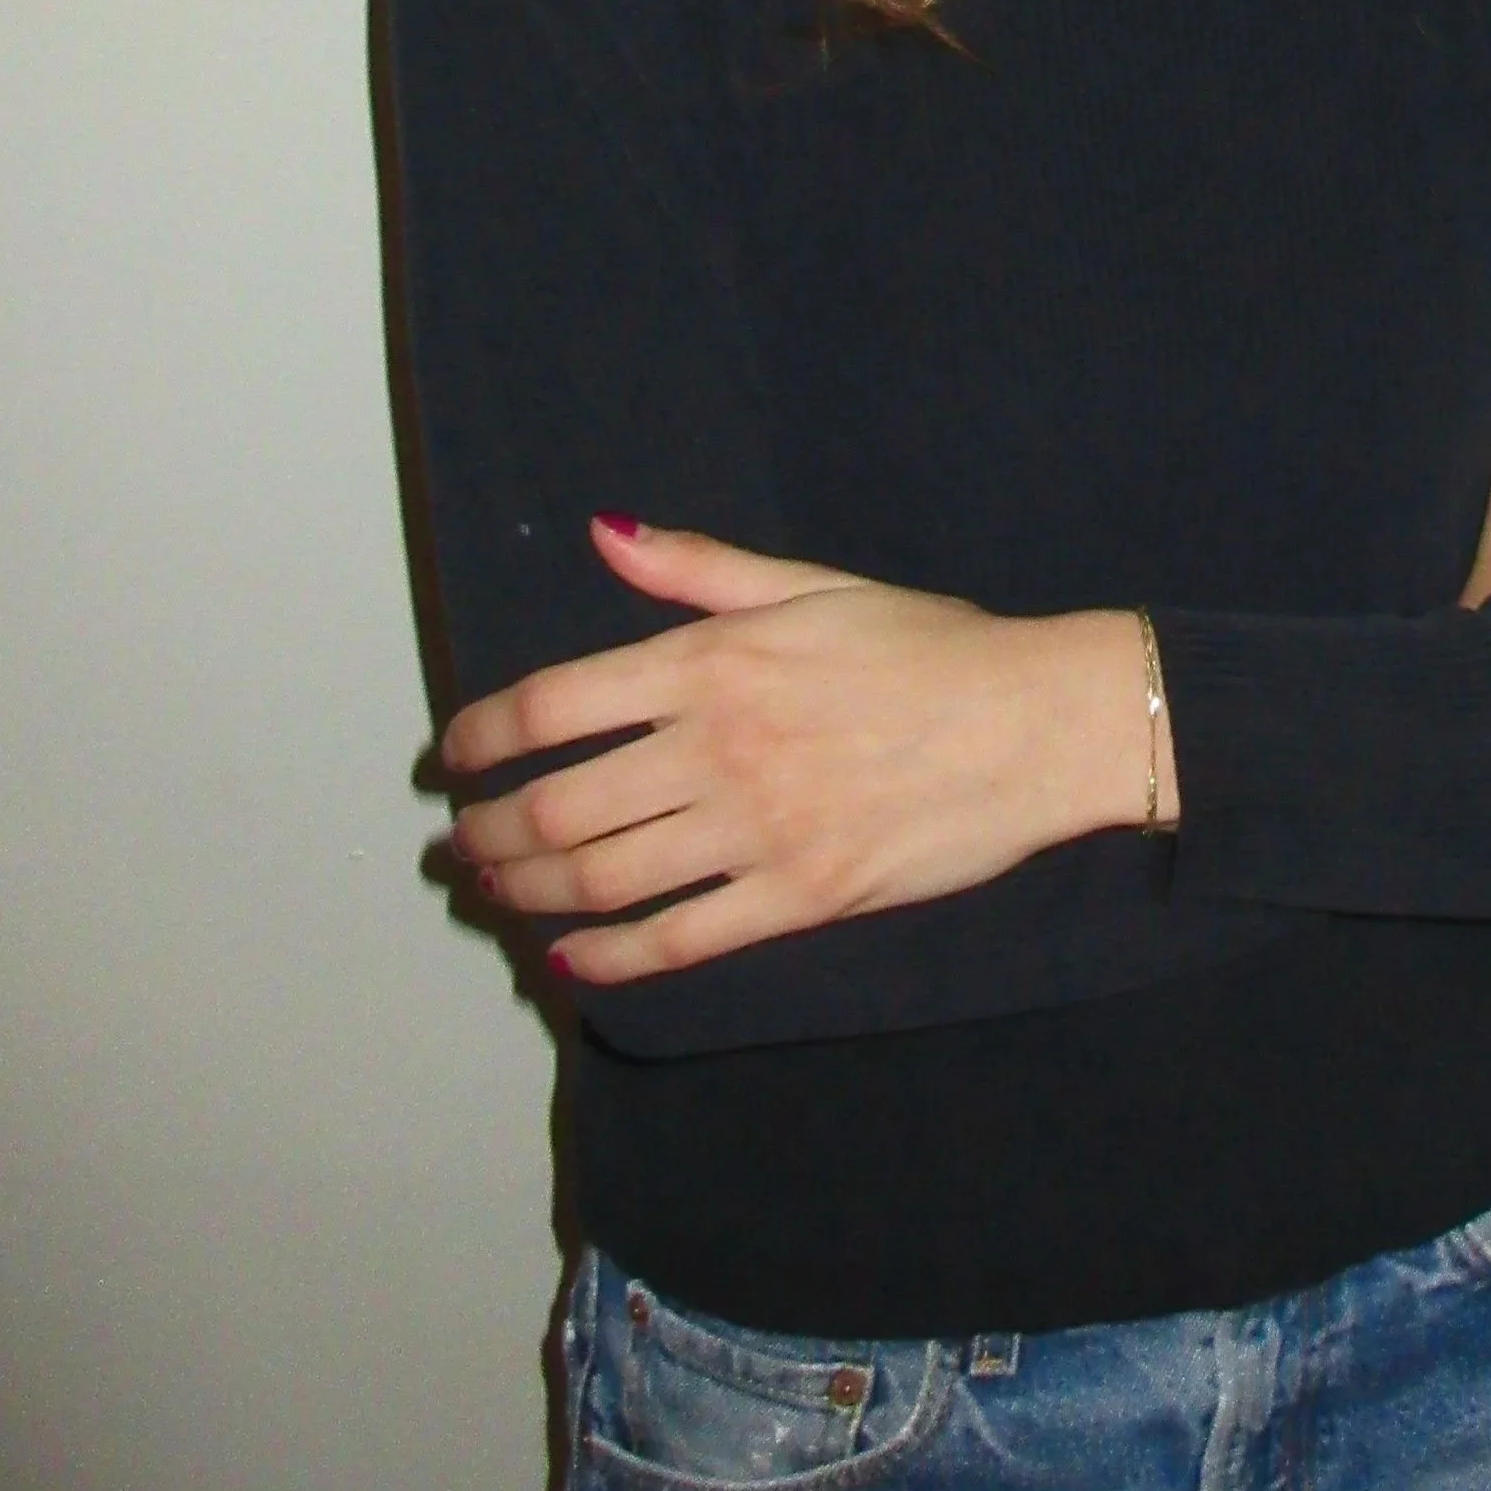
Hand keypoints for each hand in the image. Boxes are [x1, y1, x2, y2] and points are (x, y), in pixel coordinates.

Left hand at [443, 521, 1160, 981]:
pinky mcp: (800, 897)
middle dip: (489, 834)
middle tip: (460, 845)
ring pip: (603, 878)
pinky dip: (611, 957)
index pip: (554, 704)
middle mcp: (720, 747)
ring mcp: (757, 829)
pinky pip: (680, 939)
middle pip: (560, 807)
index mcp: (713, 662)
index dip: (483, 736)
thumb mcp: (810, 585)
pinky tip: (573, 958)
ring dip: (528, 894)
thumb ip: (697, 570)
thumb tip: (604, 532)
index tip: (456, 756)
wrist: (1034, 722)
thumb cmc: (928, 645)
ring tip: (497, 894)